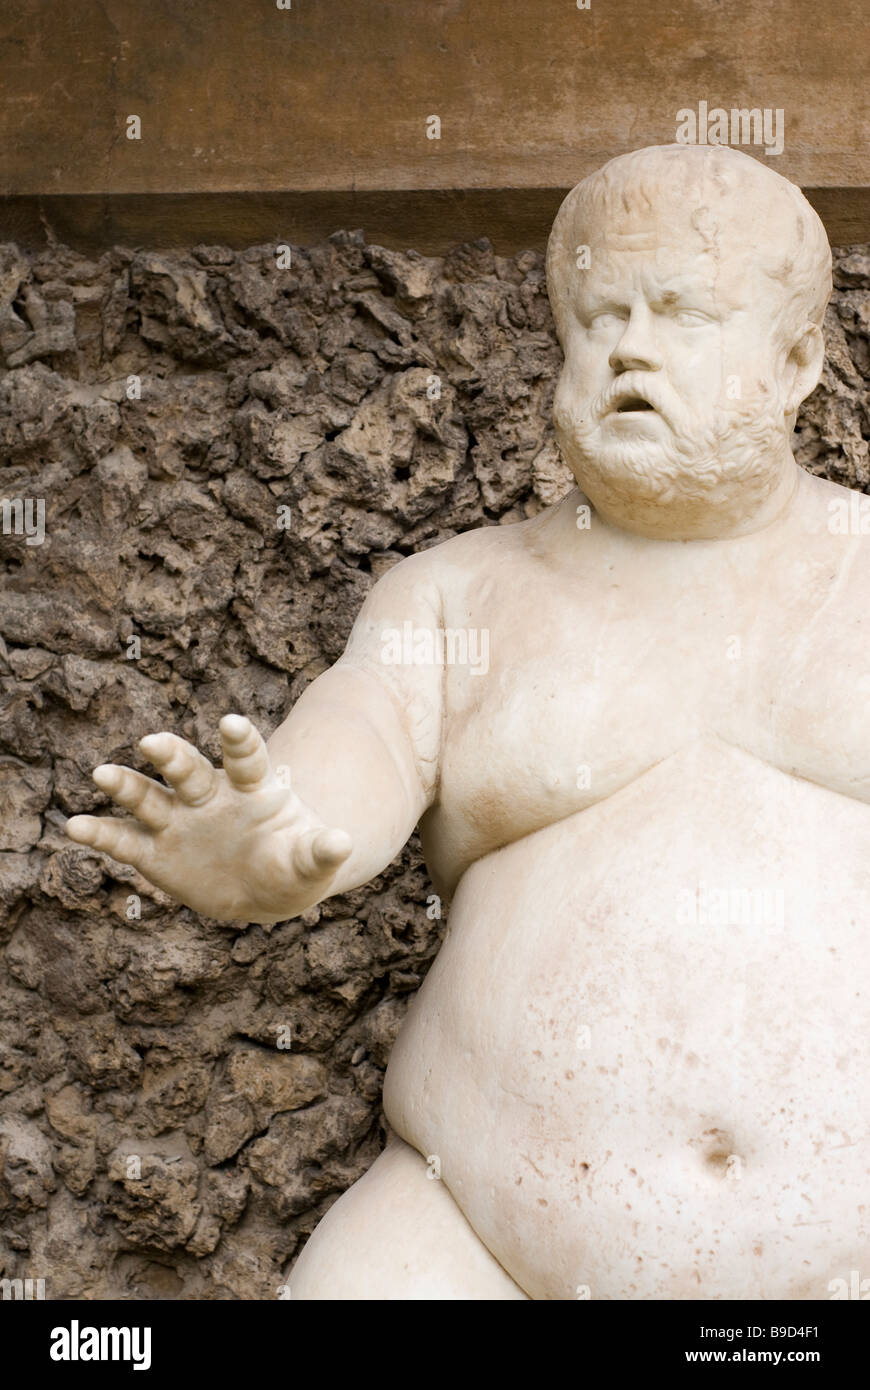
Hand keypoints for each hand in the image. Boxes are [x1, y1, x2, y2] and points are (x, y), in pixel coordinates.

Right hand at [65, 714, 351, 922]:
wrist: (264, 887)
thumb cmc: (292, 863)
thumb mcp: (310, 861)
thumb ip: (321, 851)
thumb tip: (345, 843)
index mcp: (251, 790)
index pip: (245, 758)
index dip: (239, 740)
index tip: (230, 721)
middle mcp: (208, 796)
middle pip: (188, 770)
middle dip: (172, 755)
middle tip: (153, 741)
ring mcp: (178, 822)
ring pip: (148, 797)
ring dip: (126, 786)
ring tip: (101, 773)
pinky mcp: (154, 852)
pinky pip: (124, 841)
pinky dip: (100, 835)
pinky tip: (74, 828)